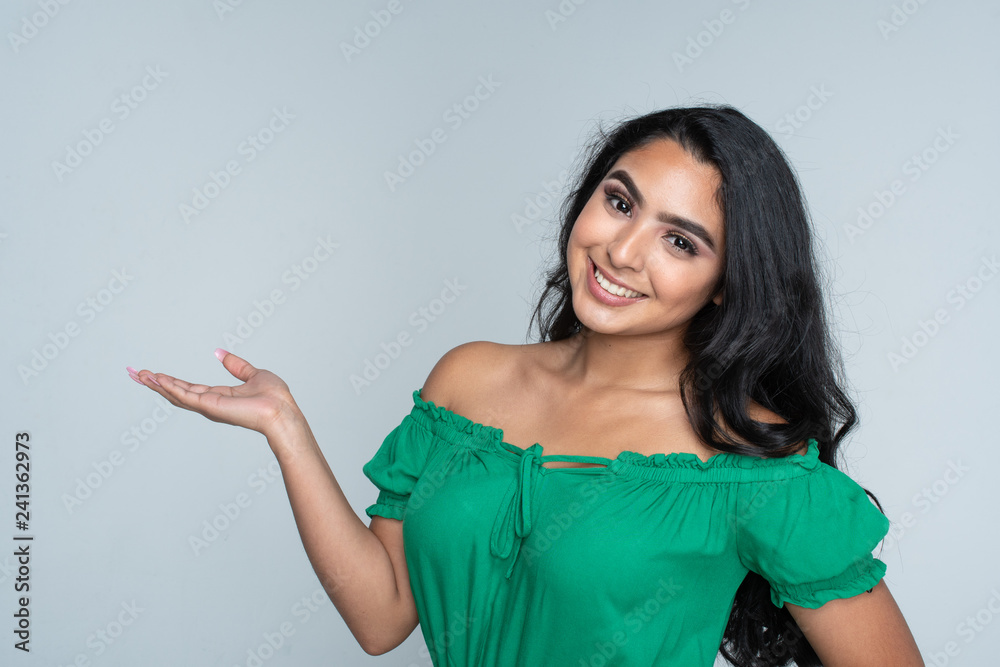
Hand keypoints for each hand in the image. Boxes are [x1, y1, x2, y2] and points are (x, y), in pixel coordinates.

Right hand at [126, 349, 301, 439]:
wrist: (282, 410)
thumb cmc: (274, 397)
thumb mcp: (253, 374)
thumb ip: (236, 366)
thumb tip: (220, 354)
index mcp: (218, 397)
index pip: (187, 388)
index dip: (169, 380)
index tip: (151, 373)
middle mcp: (209, 404)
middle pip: (175, 392)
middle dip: (154, 383)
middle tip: (133, 373)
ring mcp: (209, 407)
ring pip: (176, 395)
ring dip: (157, 384)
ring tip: (139, 374)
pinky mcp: (211, 406)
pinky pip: (186, 396)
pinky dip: (171, 387)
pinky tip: (157, 379)